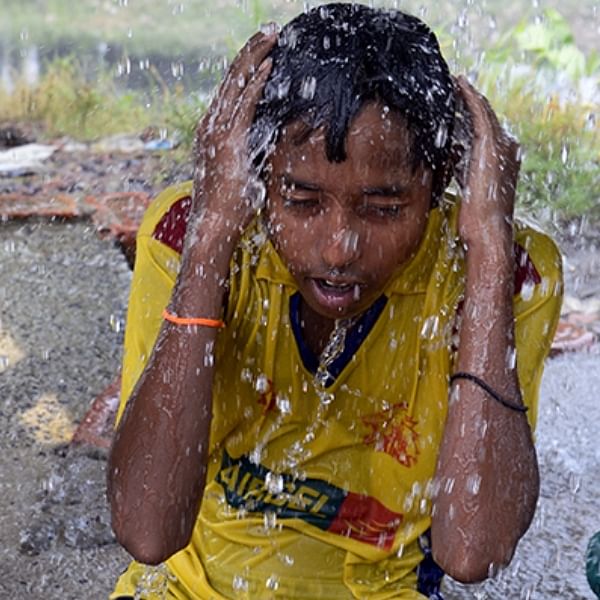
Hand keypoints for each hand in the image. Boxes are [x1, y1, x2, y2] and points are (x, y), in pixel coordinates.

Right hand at [190, 30, 276, 239]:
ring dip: (254, 58)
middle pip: (232, 79)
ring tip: (270, 37)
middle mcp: (211, 125)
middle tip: (269, 31)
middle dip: (251, 52)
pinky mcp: (227, 141)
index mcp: (214, 130)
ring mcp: (216, 132)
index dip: (247, 66)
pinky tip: (267, 67)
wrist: (214, 223)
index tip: (264, 50)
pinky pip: (243, 106)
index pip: (232, 90)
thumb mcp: (247, 169)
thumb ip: (258, 148)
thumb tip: (277, 137)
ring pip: (236, 85)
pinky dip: (255, 84)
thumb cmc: (231, 202)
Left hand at [453, 76, 519, 249]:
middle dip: (470, 101)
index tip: (455, 105)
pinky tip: (459, 85)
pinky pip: (480, 113)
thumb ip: (460, 169)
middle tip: (453, 85)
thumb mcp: (466, 187)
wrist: (485, 229)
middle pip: (486, 117)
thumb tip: (444, 160)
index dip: (470, 116)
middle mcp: (505, 149)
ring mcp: (500, 146)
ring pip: (483, 111)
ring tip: (454, 81)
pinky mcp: (491, 146)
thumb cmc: (474, 217)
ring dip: (468, 94)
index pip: (484, 131)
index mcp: (500, 159)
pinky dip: (470, 97)